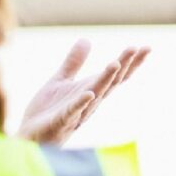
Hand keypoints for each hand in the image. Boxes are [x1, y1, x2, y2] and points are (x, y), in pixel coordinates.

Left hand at [18, 39, 148, 144]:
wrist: (30, 136)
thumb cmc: (49, 111)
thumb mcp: (61, 81)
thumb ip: (73, 63)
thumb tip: (86, 39)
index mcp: (90, 90)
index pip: (116, 76)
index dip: (130, 63)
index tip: (145, 47)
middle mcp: (89, 102)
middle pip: (111, 82)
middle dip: (123, 66)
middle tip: (136, 48)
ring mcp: (77, 112)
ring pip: (95, 94)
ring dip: (105, 79)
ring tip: (115, 63)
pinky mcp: (61, 121)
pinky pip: (73, 112)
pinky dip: (81, 103)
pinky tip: (89, 93)